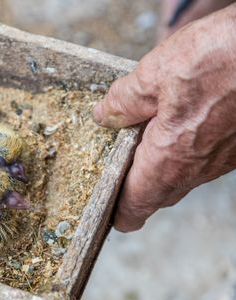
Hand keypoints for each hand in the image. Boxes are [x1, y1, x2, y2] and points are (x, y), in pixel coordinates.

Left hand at [94, 4, 235, 231]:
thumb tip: (105, 115)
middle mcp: (199, 168)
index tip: (105, 209)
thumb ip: (125, 101)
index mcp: (169, 160)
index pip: (137, 206)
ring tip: (140, 136)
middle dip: (136, 186)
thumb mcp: (156, 74)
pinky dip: (185, 148)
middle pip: (158, 194)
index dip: (118, 212)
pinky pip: (205, 158)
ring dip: (161, 164)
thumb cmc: (222, 58)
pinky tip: (177, 119)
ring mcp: (223, 159)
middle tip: (113, 165)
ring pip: (183, 175)